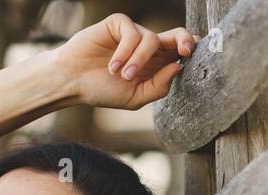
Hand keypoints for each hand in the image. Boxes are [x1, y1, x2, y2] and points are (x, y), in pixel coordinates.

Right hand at [52, 12, 197, 110]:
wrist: (73, 82)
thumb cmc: (102, 90)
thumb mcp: (135, 97)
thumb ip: (158, 86)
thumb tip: (178, 66)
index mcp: (156, 63)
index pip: (180, 52)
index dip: (191, 51)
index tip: (194, 58)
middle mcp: (148, 47)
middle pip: (177, 34)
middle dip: (185, 40)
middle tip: (185, 51)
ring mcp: (134, 34)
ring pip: (151, 40)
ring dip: (138, 61)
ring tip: (121, 76)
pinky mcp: (119, 24)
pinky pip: (132, 34)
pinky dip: (124, 53)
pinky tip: (112, 66)